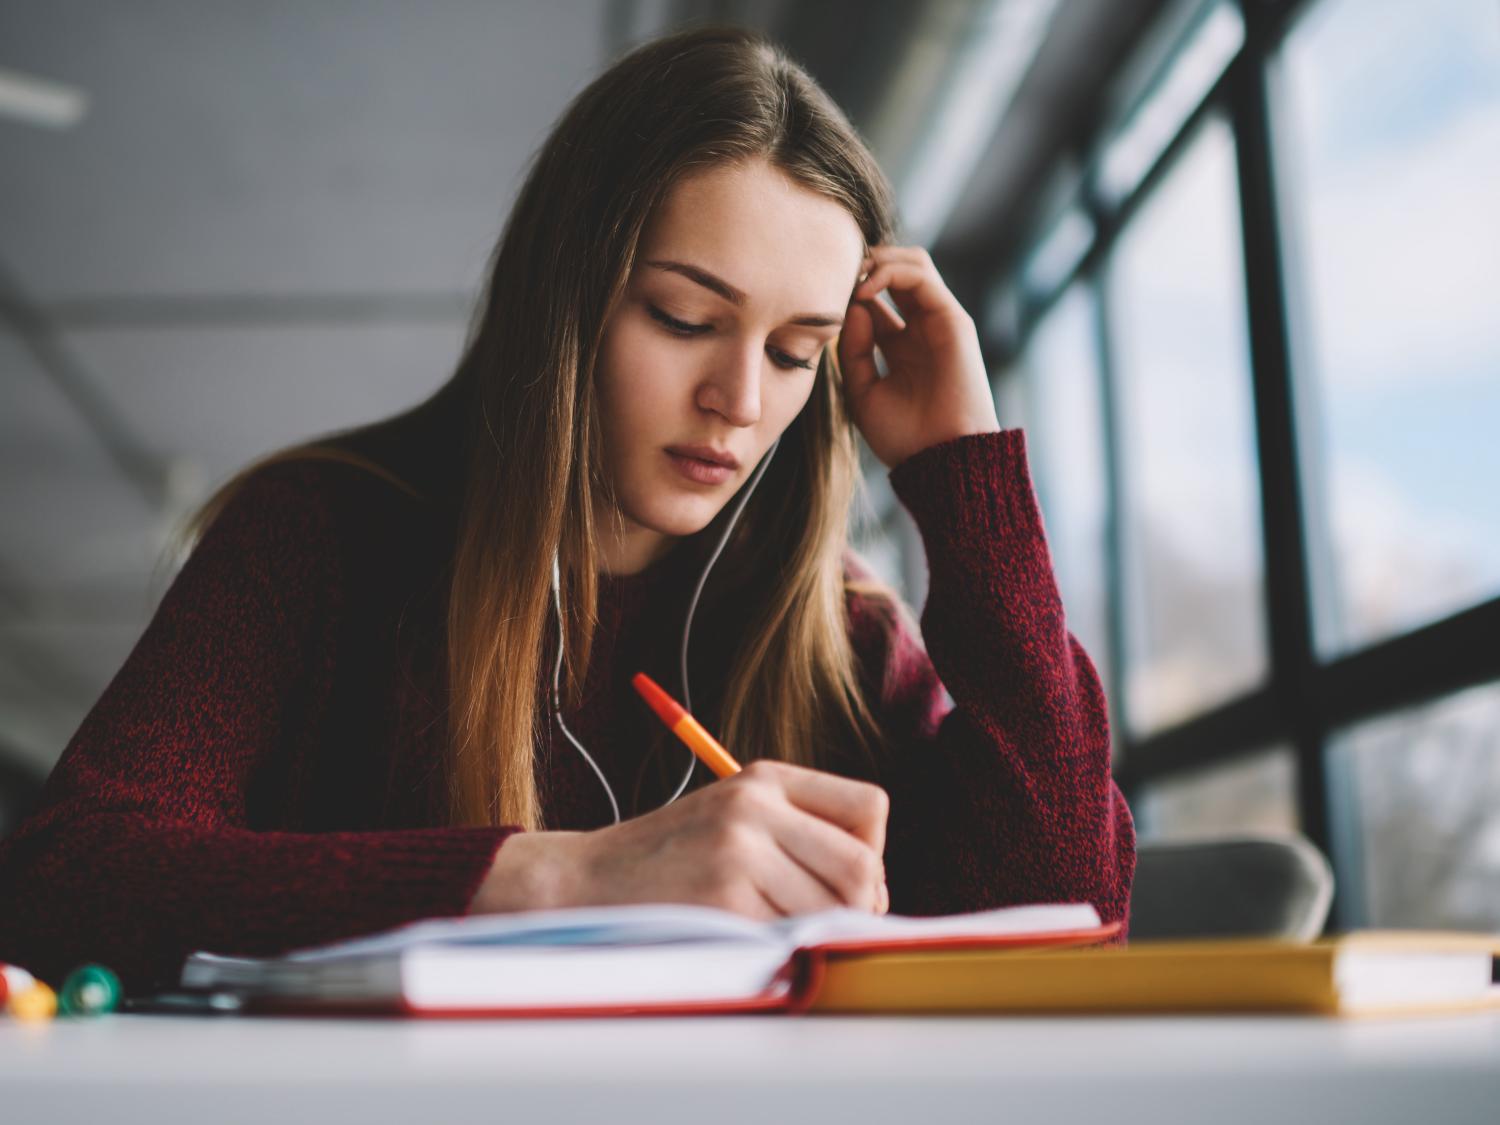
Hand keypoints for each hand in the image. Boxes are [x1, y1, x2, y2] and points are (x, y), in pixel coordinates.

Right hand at [469, 760, 889, 918]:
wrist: (583, 881)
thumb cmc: (667, 861)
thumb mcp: (733, 818)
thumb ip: (799, 835)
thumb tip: (876, 890)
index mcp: (765, 779)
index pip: (870, 807)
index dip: (871, 853)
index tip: (844, 880)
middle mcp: (757, 805)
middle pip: (862, 867)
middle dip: (858, 907)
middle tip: (823, 924)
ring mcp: (740, 850)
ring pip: (833, 909)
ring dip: (816, 934)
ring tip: (775, 932)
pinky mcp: (724, 898)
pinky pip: (791, 937)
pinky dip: (782, 951)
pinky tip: (748, 943)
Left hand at [837, 244, 999, 468]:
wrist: (940, 459)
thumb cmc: (904, 436)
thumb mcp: (862, 392)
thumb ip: (853, 350)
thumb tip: (852, 308)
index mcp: (900, 347)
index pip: (874, 301)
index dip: (847, 292)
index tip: (818, 298)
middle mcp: (921, 329)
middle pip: (894, 274)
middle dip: (862, 266)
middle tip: (833, 274)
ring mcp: (938, 321)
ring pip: (912, 263)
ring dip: (877, 260)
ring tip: (850, 277)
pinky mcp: (953, 318)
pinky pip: (921, 274)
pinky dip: (890, 271)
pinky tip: (864, 291)